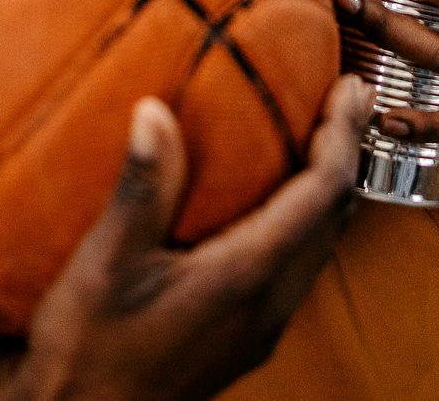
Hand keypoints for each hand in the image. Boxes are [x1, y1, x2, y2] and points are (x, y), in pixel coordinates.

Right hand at [12, 78, 372, 400]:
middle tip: (344, 98)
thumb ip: (140, 189)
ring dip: (327, 187)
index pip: (323, 193)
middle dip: (345, 151)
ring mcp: (262, 325)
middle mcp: (269, 302)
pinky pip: (297, 265)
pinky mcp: (246, 337)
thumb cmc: (87, 351)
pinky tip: (273, 199)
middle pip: (335, 216)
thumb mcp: (104, 265)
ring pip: (320, 244)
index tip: (351, 87)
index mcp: (246, 275)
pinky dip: (303, 218)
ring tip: (319, 136)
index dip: (343, 135)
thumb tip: (154, 110)